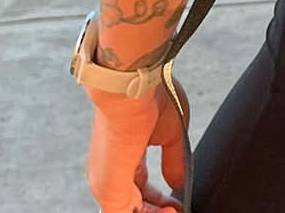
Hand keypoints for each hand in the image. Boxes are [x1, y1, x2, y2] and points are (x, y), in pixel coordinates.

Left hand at [86, 82, 189, 212]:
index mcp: (124, 157)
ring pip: (127, 212)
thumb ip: (172, 159)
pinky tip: (169, 212)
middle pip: (134, 205)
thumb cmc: (150, 96)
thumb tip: (177, 182)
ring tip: (175, 212)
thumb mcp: (170, 131)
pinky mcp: (109, 188)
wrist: (130, 85)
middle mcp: (110, 174)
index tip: (178, 202)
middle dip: (156, 210)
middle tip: (178, 209)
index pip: (139, 188)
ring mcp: (106, 183)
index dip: (159, 200)